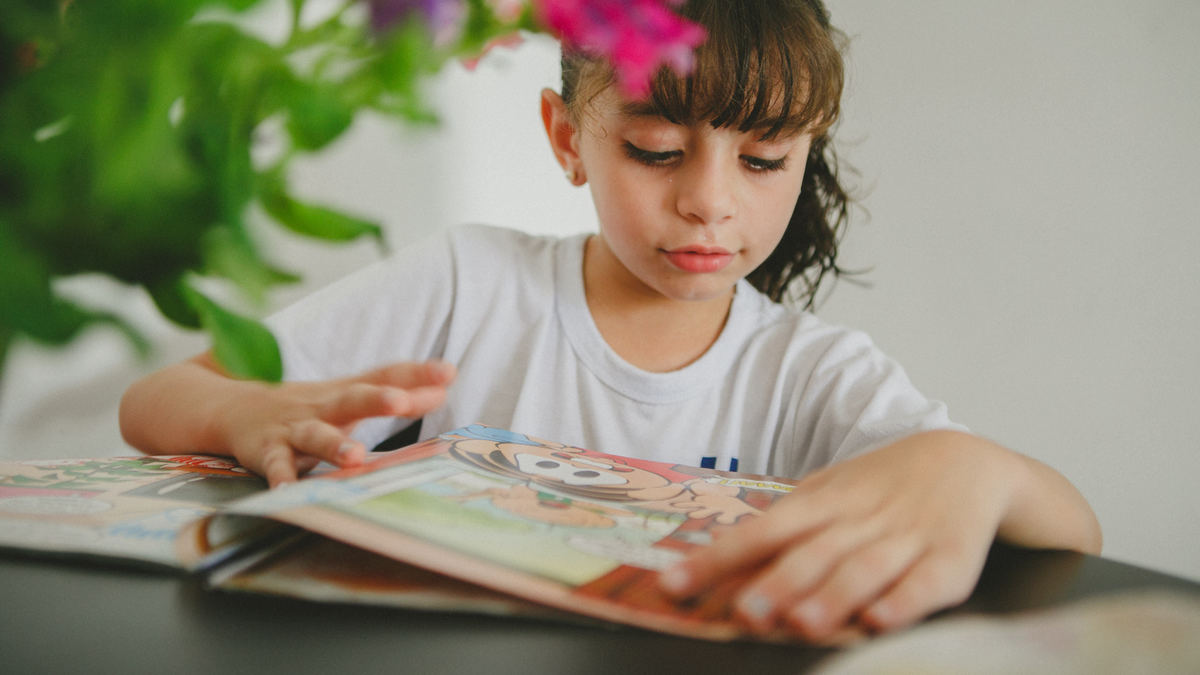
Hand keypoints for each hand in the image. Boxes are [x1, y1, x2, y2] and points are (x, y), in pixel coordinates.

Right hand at [211, 359, 455, 486]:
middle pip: (351, 398)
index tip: (448, 372)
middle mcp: (322, 406)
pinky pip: (275, 466)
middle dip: (377, 400)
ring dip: (333, 445)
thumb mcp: (351, 398)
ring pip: (314, 435)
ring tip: (355, 457)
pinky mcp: (266, 451)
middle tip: (402, 402)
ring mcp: (292, 428)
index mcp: (346, 392)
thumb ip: (398, 393)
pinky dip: (281, 478)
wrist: (231, 408)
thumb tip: (446, 387)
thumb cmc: (308, 407)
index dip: (416, 373)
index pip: (385, 375)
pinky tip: (288, 492)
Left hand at [659, 431, 1018, 642]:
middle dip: (777, 583)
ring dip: (832, 595)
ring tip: (800, 623)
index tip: (673, 584)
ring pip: (864, 569)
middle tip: (742, 613)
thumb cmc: (881, 488)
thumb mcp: (828, 493)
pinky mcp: (952, 560)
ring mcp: (906, 538)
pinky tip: (879, 619)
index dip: (718, 559)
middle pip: (812, 552)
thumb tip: (720, 561)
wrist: (967, 461)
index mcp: (822, 502)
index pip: (761, 530)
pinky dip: (903, 601)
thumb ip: (783, 527)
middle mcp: (860, 519)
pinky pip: (926, 583)